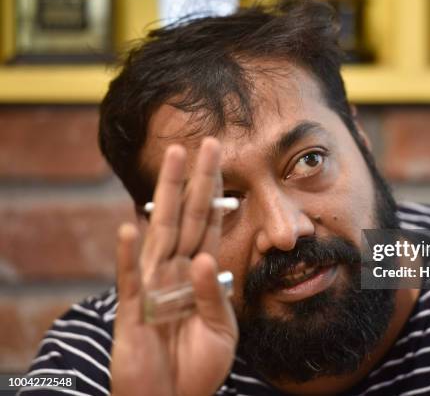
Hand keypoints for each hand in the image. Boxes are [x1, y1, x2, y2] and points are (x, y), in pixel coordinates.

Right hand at [110, 138, 237, 395]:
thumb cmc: (198, 366)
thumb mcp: (220, 329)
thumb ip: (214, 294)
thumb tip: (205, 258)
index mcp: (197, 274)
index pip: (206, 224)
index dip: (212, 193)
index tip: (218, 160)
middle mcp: (174, 272)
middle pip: (183, 217)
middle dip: (192, 181)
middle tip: (199, 143)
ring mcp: (152, 288)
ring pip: (159, 234)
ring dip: (165, 198)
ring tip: (171, 163)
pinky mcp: (133, 312)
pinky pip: (132, 280)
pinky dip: (130, 255)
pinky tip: (130, 228)